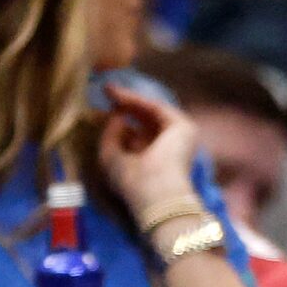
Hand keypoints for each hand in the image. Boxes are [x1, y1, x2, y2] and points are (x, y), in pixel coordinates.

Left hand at [97, 82, 202, 219]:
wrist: (156, 196)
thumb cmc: (133, 186)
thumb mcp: (112, 159)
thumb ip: (110, 135)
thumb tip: (116, 114)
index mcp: (157, 164)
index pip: (141, 137)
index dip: (122, 121)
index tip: (102, 108)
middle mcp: (171, 150)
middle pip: (147, 121)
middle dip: (126, 106)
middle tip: (106, 90)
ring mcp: (180, 138)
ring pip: (151, 112)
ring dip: (129, 99)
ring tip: (108, 90)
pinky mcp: (184, 128)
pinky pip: (155, 108)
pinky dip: (136, 101)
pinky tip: (119, 97)